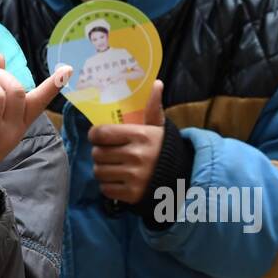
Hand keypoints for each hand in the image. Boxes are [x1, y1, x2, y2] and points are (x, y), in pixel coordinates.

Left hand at [88, 80, 165, 203]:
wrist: (182, 177)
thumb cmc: (163, 148)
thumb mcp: (158, 128)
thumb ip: (152, 108)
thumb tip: (157, 83)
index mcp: (141, 135)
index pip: (101, 133)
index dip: (95, 135)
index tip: (98, 136)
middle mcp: (136, 156)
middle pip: (97, 153)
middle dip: (99, 153)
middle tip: (107, 152)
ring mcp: (134, 177)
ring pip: (99, 172)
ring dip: (102, 169)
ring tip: (112, 166)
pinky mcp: (132, 194)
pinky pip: (105, 189)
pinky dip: (108, 185)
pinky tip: (118, 180)